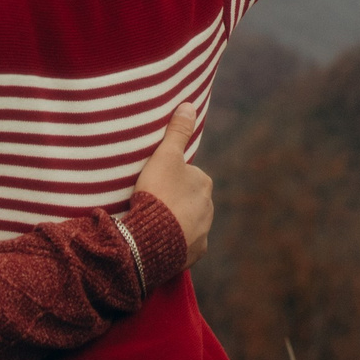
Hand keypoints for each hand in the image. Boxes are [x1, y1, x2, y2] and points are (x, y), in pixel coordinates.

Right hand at [132, 103, 211, 269]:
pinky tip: (158, 241)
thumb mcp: (164, 156)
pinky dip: (174, 243)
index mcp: (204, 184)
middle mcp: (209, 209)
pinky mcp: (194, 254)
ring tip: (151, 223)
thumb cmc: (158, 193)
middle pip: (189, 200)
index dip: (169, 177)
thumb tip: (189, 105)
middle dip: (174, 201)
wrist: (152, 239)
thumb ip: (177, 131)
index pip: (188, 175)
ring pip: (188, 222)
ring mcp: (203, 233)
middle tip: (150, 203)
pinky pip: (183, 245)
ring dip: (174, 222)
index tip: (153, 183)